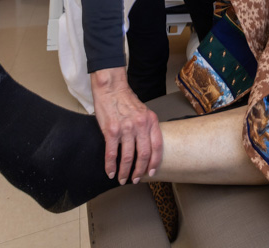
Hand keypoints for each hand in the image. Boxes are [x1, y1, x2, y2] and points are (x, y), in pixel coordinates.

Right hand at [91, 68, 162, 183]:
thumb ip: (147, 127)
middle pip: (144, 154)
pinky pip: (112, 153)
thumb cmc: (126, 100)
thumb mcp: (143, 112)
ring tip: (122, 179)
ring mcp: (126, 128)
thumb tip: (147, 146)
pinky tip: (110, 172)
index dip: (155, 162)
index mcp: (151, 121)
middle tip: (136, 179)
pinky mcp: (111, 130)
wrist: (111, 88)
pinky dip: (111, 166)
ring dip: (125, 171)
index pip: (157, 146)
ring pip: (128, 157)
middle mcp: (141, 125)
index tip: (152, 172)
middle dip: (140, 170)